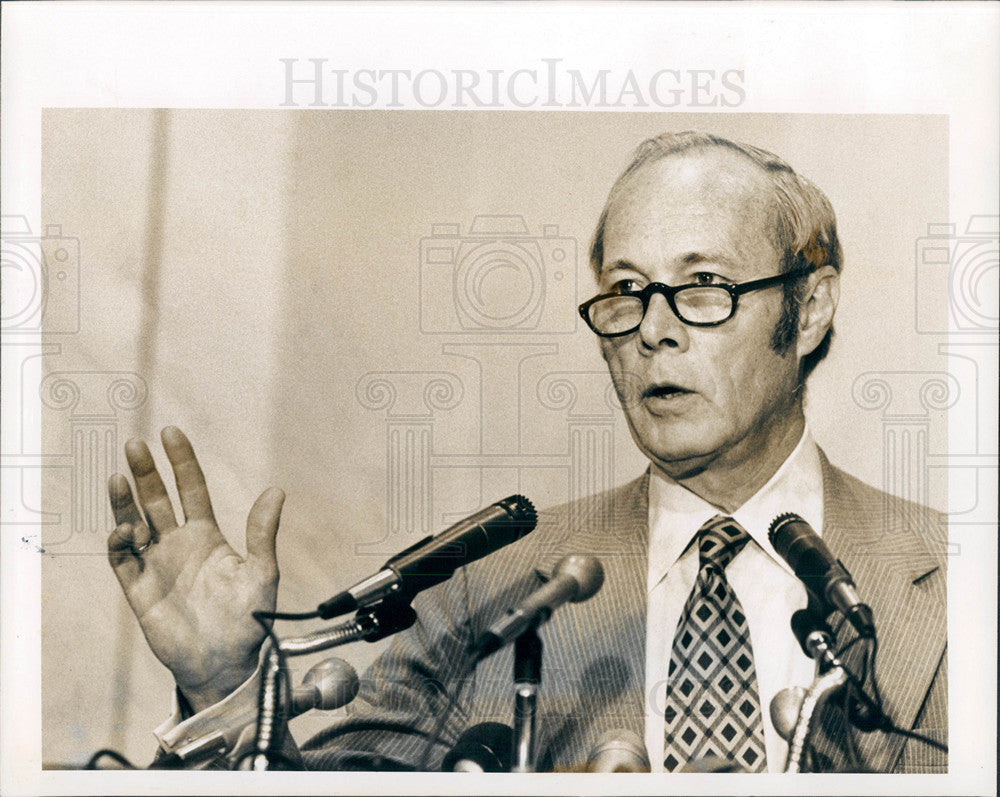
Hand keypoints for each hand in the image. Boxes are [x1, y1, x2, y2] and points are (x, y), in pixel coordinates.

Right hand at [107, 426, 284, 713]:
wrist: (229, 665)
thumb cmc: (250, 621)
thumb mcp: (262, 572)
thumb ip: (263, 532)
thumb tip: (277, 490)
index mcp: (207, 536)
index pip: (191, 489)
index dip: (181, 461)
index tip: (170, 434)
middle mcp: (179, 545)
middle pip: (157, 500)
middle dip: (146, 473)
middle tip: (136, 444)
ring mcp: (157, 566)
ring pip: (134, 524)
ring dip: (124, 502)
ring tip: (119, 477)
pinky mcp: (140, 591)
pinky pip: (123, 562)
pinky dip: (119, 544)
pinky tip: (124, 530)